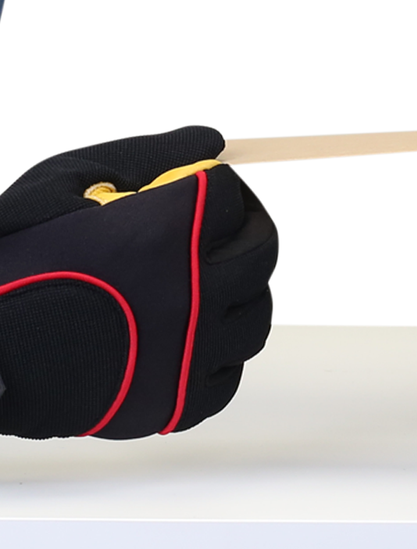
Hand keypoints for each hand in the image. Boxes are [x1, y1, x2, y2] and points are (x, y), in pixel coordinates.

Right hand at [0, 126, 274, 438]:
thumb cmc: (14, 257)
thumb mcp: (69, 179)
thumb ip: (150, 156)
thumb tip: (212, 144)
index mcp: (172, 230)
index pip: (233, 197)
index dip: (215, 191)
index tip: (199, 195)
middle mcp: (193, 290)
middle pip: (260, 252)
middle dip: (240, 235)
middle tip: (213, 238)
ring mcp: (188, 352)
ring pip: (252, 317)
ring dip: (235, 296)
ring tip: (199, 288)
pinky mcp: (172, 404)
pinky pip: (225, 378)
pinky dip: (214, 358)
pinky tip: (184, 341)